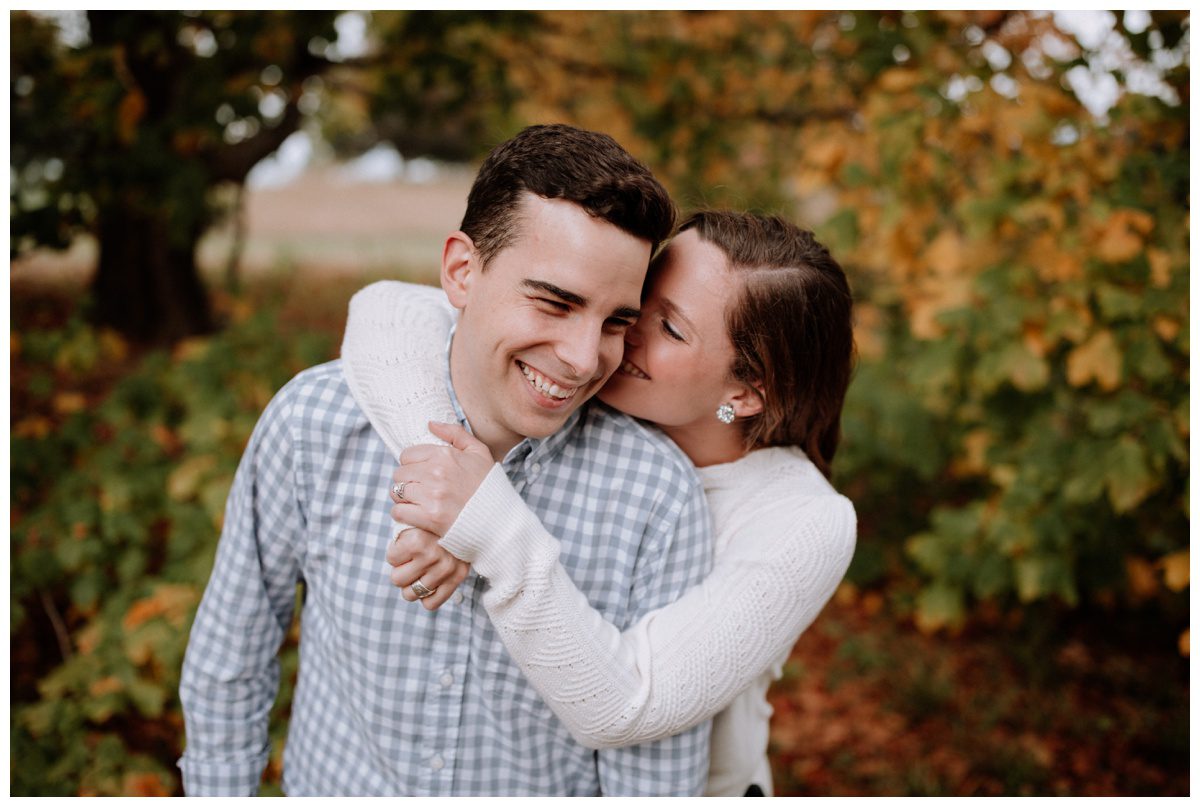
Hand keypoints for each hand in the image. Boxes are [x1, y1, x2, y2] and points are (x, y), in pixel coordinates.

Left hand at [386, 526, 469, 609]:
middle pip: (397, 579)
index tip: (408, 543)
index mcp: (416, 540)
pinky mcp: (456, 580)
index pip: (391, 558)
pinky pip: (431, 603)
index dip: (397, 551)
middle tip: (413, 559)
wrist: (470, 521)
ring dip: (413, 584)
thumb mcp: (416, 518)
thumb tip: (392, 518)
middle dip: (402, 570)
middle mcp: (431, 556)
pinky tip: (430, 583)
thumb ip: (400, 525)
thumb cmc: (434, 522)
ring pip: (410, 594)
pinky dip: (427, 598)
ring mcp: (444, 571)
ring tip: (421, 570)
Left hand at [389, 421, 493, 535]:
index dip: (412, 464)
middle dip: (407, 480)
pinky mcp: (429, 517)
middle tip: (419, 488)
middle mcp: (435, 473)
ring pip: (396, 492)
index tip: (422, 472)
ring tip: (417, 501)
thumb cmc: (488, 485)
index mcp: (444, 455)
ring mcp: (431, 496)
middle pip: (399, 473)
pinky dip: (403, 513)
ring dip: (404, 497)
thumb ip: (455, 433)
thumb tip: (430, 424)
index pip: (407, 454)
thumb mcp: (479, 452)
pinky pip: (398, 511)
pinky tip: (416, 514)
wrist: (499, 519)